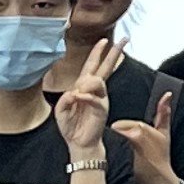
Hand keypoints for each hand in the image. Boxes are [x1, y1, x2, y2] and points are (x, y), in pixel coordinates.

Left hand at [54, 37, 122, 166]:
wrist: (79, 142)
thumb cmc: (71, 126)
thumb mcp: (61, 110)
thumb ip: (65, 99)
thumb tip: (75, 92)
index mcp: (83, 87)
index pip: (91, 65)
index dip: (97, 53)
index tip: (103, 41)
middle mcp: (94, 90)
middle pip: (105, 67)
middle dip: (113, 54)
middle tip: (123, 42)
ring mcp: (100, 99)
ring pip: (98, 81)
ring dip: (87, 83)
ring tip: (78, 93)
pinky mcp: (102, 109)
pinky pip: (95, 98)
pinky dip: (86, 97)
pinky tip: (79, 98)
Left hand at [112, 86, 181, 183]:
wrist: (159, 181)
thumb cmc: (161, 157)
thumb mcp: (164, 133)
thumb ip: (163, 112)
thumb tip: (167, 95)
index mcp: (140, 129)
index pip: (121, 124)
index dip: (124, 129)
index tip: (128, 136)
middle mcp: (130, 138)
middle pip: (114, 130)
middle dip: (117, 135)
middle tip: (123, 143)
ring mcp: (123, 149)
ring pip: (111, 140)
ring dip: (114, 143)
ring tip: (122, 150)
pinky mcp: (119, 159)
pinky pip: (110, 151)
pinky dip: (112, 152)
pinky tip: (119, 157)